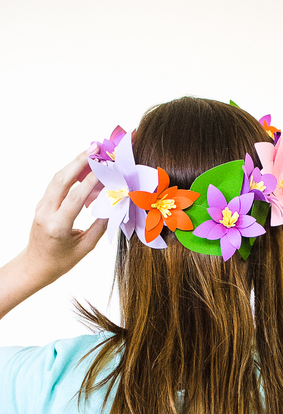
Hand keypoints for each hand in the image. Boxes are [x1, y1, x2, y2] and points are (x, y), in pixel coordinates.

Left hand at [0, 150, 106, 318]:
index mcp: (57, 226)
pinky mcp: (42, 204)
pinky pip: (56, 184)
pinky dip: (70, 174)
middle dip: (79, 161)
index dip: (91, 181)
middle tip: (96, 147)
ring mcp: (41, 207)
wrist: (35, 266)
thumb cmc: (61, 261)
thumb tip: (116, 205)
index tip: (106, 167)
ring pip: (57, 179)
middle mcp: (46, 213)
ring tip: (91, 151)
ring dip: (74, 164)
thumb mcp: (85, 248)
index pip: (75, 198)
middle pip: (62, 180)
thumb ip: (100, 226)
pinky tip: (83, 168)